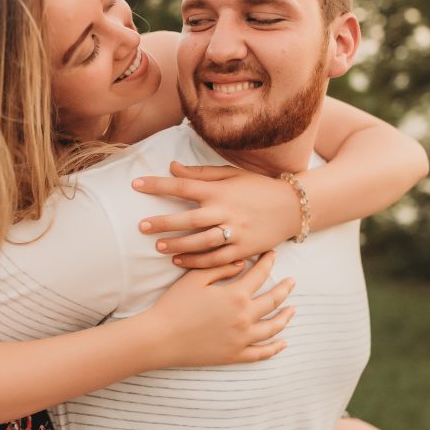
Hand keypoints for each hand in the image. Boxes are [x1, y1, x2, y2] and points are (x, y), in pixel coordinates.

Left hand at [134, 161, 301, 267]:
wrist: (292, 207)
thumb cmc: (257, 188)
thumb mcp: (231, 175)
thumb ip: (200, 173)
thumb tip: (172, 167)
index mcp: (220, 191)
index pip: (183, 186)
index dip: (158, 185)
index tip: (136, 184)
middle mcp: (226, 212)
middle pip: (188, 219)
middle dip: (163, 222)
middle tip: (141, 226)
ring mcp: (235, 233)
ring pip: (201, 242)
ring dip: (177, 245)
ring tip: (158, 246)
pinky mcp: (243, 250)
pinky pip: (216, 259)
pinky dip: (196, 262)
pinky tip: (178, 262)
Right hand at [146, 251, 294, 366]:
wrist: (161, 337)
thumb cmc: (174, 305)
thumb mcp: (195, 279)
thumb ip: (220, 269)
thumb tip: (242, 263)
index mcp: (236, 295)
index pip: (260, 275)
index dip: (268, 262)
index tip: (273, 254)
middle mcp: (245, 317)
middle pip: (272, 300)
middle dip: (284, 288)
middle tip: (292, 281)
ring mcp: (242, 338)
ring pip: (272, 327)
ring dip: (285, 317)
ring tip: (292, 310)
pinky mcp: (235, 355)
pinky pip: (261, 353)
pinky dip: (274, 348)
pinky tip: (282, 343)